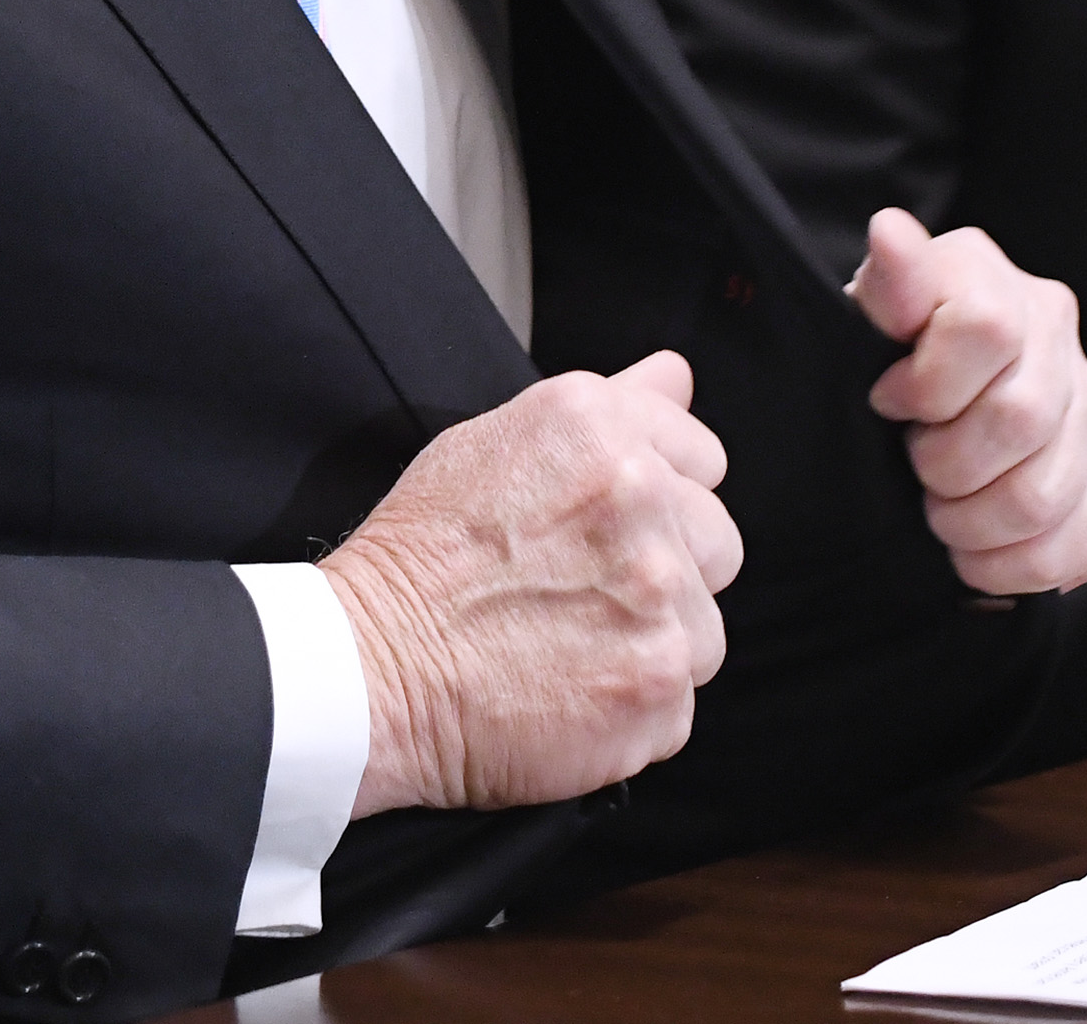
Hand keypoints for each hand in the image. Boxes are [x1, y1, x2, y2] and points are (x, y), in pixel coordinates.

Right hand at [323, 353, 739, 815]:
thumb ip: (610, 407)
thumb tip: (676, 375)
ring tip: (569, 647)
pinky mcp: (658, 682)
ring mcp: (656, 593)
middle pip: (718, 543)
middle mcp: (639, 496)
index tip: (609, 532)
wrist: (368, 668)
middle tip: (583, 593)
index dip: (659, 498)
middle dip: (666, 571)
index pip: (702, 458)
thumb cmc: (420, 558)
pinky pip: (679, 704)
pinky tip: (569, 692)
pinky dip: (632, 710)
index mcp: (599, 425)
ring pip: (704, 629)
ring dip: (652, 644)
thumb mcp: (492, 444)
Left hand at [849, 207, 1086, 592]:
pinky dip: (1009, 565)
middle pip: (1020, 420)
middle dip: (944, 462)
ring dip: (971, 523)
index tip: (890, 401)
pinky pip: (1072, 547)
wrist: (925, 393)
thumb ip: (887, 281)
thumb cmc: (890, 352)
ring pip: (1043, 496)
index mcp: (1001, 285)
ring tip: (939, 510)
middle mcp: (1060, 340)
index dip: (928, 383)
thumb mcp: (872, 312)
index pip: (988, 331)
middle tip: (914, 466)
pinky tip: (973, 547)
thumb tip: (891, 232)